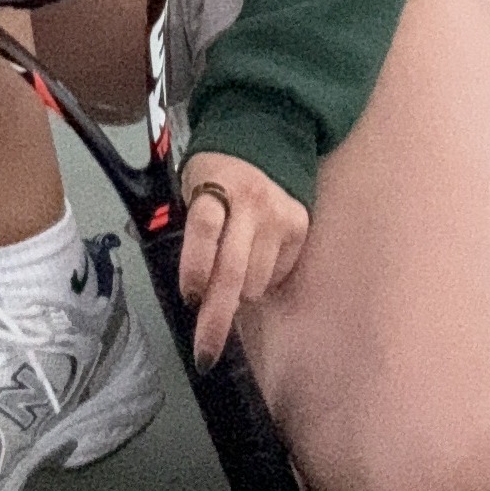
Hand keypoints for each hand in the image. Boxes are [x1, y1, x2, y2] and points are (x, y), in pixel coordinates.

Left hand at [178, 154, 309, 365]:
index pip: (205, 229)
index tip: (190, 299)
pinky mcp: (300, 226)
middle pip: (232, 269)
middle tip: (205, 354)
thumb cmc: (215, 174)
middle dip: (216, 319)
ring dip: (238, 294)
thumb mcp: (192, 188)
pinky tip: (256, 259)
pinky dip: (262, 280)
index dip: (196, 267)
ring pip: (256, 282)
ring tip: (231, 273)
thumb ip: (192, 231)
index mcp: (215, 185)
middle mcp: (251, 202)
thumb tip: (190, 294)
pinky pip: (277, 275)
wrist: (263, 136)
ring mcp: (279, 215)